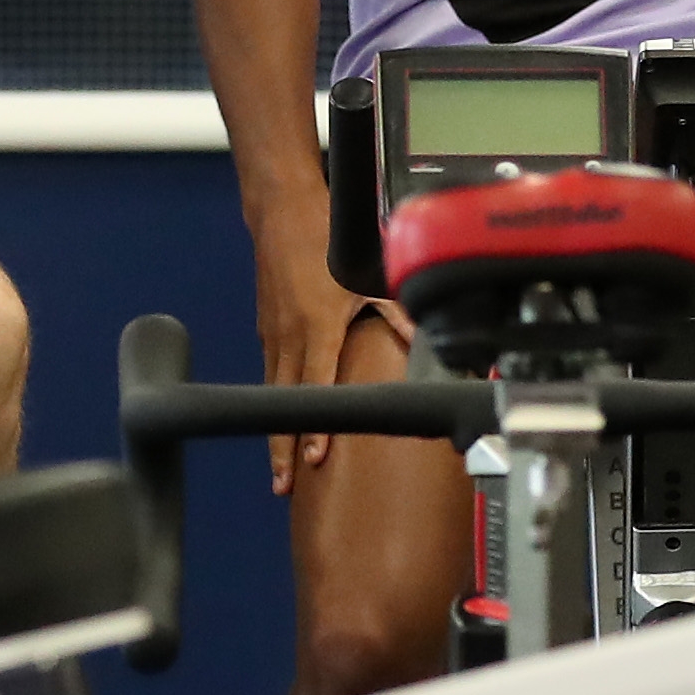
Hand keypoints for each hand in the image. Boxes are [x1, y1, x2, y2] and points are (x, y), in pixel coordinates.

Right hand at [256, 235, 400, 495]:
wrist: (281, 209)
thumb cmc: (321, 237)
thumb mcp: (367, 275)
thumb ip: (397, 312)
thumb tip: (427, 340)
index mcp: (316, 326)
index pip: (316, 387)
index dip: (315, 426)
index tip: (313, 459)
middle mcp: (289, 335)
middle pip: (285, 403)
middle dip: (282, 447)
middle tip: (282, 486)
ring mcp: (273, 332)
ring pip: (273, 392)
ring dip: (275, 431)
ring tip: (278, 470)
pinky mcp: (266, 327)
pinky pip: (270, 372)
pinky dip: (273, 401)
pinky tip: (278, 418)